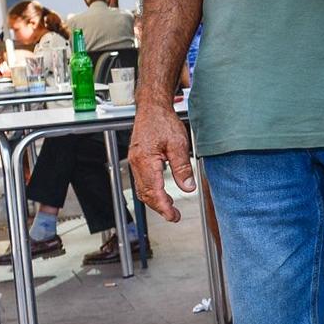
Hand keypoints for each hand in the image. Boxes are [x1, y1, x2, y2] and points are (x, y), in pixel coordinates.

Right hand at [127, 103, 192, 222]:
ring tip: (170, 207)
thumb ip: (182, 167)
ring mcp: (135, 162)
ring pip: (142, 189)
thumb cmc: (163, 121)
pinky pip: (141, 181)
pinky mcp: (137, 159)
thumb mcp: (179, 144)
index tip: (173, 216)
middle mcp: (137, 163)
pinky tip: (161, 193)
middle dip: (159, 207)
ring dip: (155, 200)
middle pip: (145, 194)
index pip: (154, 192)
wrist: (152, 107)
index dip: (163, 207)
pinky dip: (151, 191)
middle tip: (174, 216)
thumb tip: (188, 187)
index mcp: (145, 161)